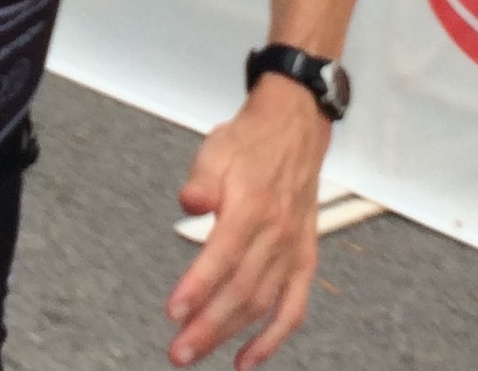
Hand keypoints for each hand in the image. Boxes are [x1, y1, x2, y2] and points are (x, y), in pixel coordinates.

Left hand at [166, 76, 330, 368]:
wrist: (295, 129)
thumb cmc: (252, 141)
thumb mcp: (216, 148)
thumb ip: (202, 178)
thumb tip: (190, 200)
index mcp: (253, 206)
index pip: (224, 255)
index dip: (199, 286)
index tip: (174, 311)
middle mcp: (277, 233)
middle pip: (242, 290)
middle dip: (207, 326)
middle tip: (177, 352)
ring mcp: (293, 250)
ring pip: (262, 304)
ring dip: (230, 335)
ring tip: (196, 354)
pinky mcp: (304, 259)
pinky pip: (294, 307)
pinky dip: (273, 338)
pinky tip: (248, 359)